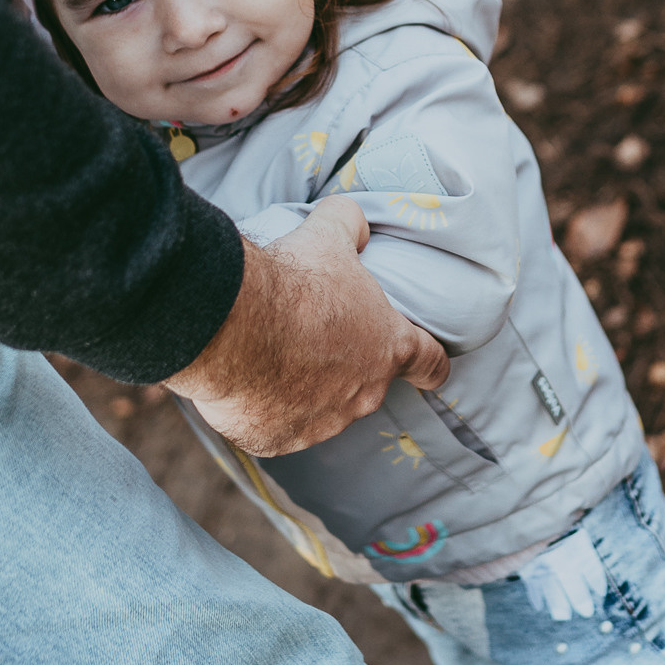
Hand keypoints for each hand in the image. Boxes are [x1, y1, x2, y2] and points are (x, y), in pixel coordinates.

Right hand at [168, 195, 448, 454]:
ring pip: (318, 409)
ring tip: (270, 355)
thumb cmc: (292, 282)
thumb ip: (350, 226)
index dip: (431, 364)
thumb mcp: (329, 235)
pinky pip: (274, 425)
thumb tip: (354, 224)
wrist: (234, 324)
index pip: (430, 363)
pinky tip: (245, 378)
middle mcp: (363, 395)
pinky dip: (263, 408)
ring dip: (302, 387)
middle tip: (310, 336)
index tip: (429, 369)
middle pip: (366, 384)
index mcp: (388, 347)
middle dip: (345, 365)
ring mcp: (321, 424)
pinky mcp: (277, 440)